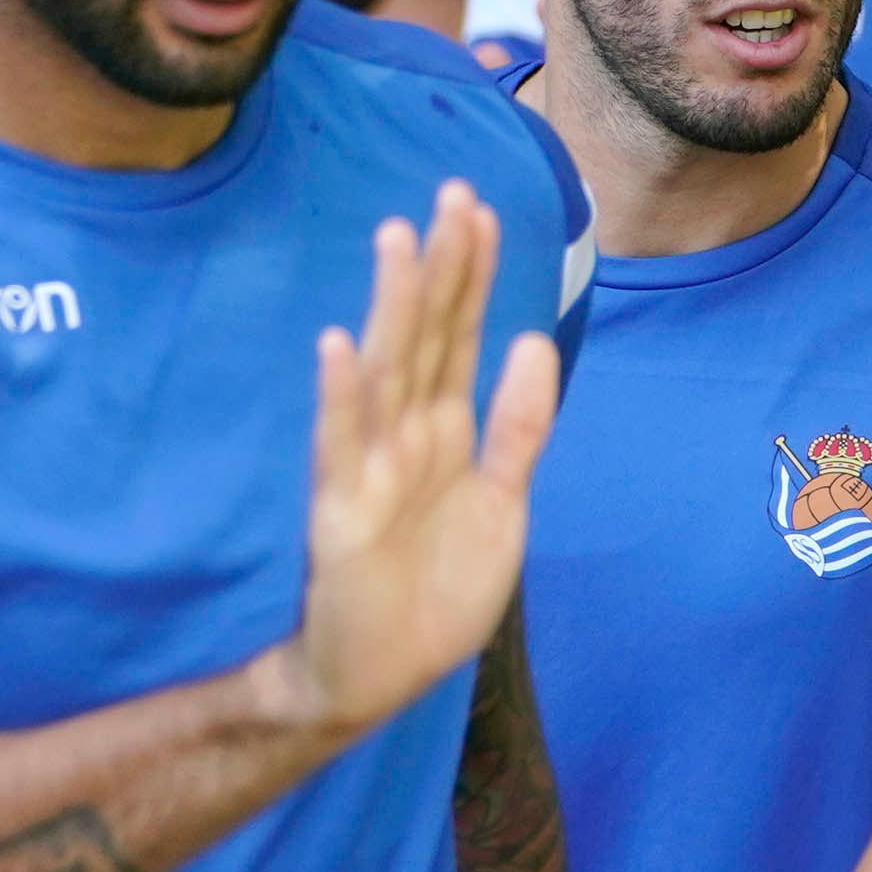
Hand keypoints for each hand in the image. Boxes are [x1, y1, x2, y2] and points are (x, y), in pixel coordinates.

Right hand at [274, 181, 561, 737]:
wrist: (381, 676)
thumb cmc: (436, 592)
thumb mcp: (502, 503)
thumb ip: (517, 426)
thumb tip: (532, 340)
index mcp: (445, 431)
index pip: (458, 336)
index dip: (472, 276)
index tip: (482, 210)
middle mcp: (404, 435)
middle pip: (425, 336)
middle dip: (441, 269)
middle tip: (452, 194)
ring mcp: (369, 468)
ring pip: (384, 372)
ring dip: (391, 306)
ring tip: (399, 239)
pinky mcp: (341, 512)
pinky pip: (340, 445)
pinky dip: (341, 396)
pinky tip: (339, 345)